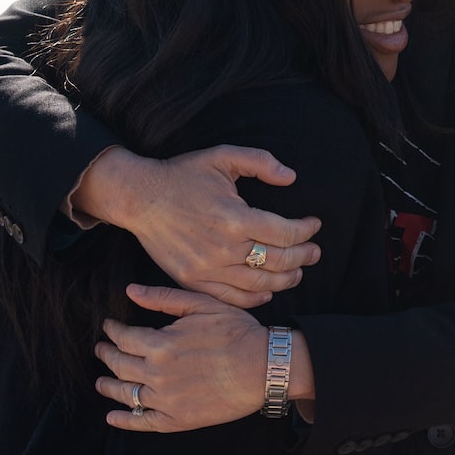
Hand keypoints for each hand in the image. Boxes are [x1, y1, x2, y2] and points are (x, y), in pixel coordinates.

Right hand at [72, 144, 321, 307]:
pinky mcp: (193, 281)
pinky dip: (255, 298)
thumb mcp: (222, 156)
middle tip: (315, 251)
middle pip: (279, 262)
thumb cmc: (183, 174)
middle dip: (304, 256)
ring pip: (260, 285)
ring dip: (286, 280)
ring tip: (298, 271)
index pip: (286, 234)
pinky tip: (267, 291)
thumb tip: (291, 177)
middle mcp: (224, 248)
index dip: (306, 230)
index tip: (313, 224)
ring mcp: (208, 269)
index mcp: (235, 218)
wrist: (140, 198)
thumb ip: (261, 162)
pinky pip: (232, 298)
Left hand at [94, 284, 267, 431]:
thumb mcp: (201, 305)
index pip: (124, 337)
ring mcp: (166, 400)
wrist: (263, 367)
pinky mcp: (177, 420)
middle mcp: (157, 374)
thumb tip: (131, 291)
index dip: (113, 331)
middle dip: (107, 355)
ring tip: (101, 381)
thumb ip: (163, 299)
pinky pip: (142, 422)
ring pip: (126, 394)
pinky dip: (123, 420)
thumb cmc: (236, 331)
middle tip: (100, 349)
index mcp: (161, 344)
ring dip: (109, 386)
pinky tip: (113, 416)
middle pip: (119, 365)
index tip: (109, 326)